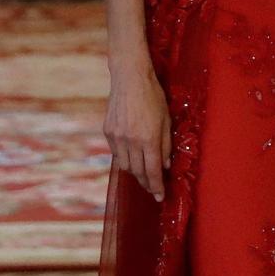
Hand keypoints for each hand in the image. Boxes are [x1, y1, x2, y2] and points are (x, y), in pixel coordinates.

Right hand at [104, 60, 171, 200]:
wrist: (130, 78)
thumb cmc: (153, 96)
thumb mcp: (166, 120)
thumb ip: (166, 144)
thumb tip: (164, 165)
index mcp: (148, 139)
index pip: (153, 171)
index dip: (157, 186)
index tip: (159, 197)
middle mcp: (131, 141)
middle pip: (138, 172)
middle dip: (146, 183)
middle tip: (152, 188)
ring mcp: (117, 137)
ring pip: (125, 165)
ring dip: (135, 173)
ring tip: (143, 174)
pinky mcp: (108, 131)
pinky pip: (116, 153)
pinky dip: (125, 158)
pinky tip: (131, 157)